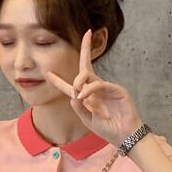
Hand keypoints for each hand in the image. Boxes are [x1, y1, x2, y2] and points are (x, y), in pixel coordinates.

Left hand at [44, 29, 143, 147]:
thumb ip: (78, 107)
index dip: (58, 81)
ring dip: (78, 81)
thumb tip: (74, 92)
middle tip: (87, 35)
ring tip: (78, 94)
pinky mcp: (116, 89)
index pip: (71, 87)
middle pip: (86, 68)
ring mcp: (106, 88)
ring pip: (88, 74)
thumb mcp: (87, 120)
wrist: (123, 136)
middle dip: (85, 50)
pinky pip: (98, 84)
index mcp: (87, 99)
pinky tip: (84, 96)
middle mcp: (96, 90)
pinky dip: (90, 89)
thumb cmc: (107, 130)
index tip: (48, 74)